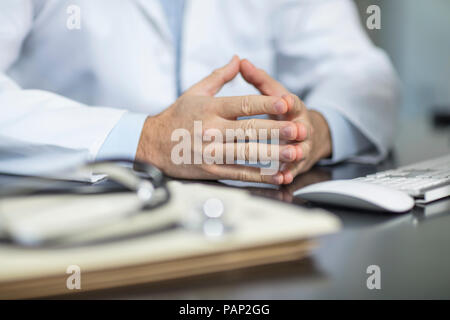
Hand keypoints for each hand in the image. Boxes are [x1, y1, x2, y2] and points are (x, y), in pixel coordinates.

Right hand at [136, 56, 300, 183]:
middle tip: (297, 129)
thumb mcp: (195, 91)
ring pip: (246, 153)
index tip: (284, 103)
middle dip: (275, 130)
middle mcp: (211, 129)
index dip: (265, 103)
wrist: (152, 144)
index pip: (242, 104)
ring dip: (272, 153)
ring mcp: (210, 151)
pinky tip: (276, 174)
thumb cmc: (176, 117)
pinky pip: (238, 173)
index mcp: (210, 108)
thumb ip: (219, 76)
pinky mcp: (210, 169)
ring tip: (293, 152)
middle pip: (249, 130)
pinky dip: (259, 175)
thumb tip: (237, 59)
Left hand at [240, 59, 331, 183]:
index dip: (289, 101)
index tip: (285, 100)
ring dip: (294, 153)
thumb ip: (258, 80)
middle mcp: (300, 127)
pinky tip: (282, 178)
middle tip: (293, 130)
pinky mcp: (296, 164)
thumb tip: (240, 61)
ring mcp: (300, 146)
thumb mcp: (274, 94)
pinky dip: (287, 174)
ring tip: (291, 155)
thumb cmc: (283, 111)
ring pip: (298, 150)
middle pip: (298, 127)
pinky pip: (292, 170)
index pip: (293, 102)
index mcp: (293, 108)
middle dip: (295, 129)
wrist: (305, 133)